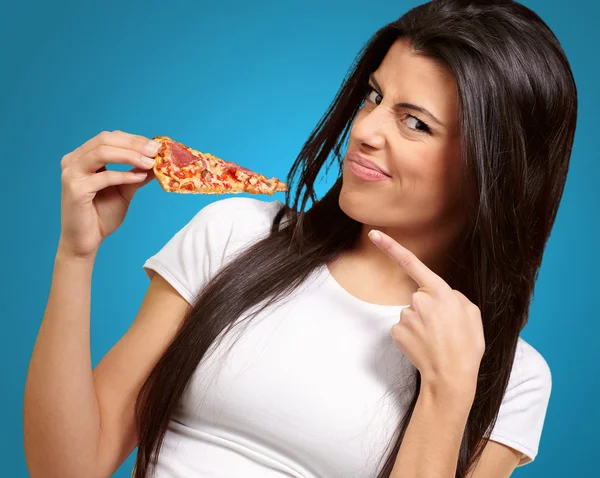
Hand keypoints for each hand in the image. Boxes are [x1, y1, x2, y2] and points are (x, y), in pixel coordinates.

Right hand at [59, 130, 160, 257]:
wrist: (86, 241)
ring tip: (151, 163)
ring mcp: (71, 173)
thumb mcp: (124, 190)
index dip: (134, 139)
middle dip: (134, 144)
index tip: (156, 145)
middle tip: (156, 150)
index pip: (109, 138)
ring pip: (102, 152)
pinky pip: (104, 176)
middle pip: (105, 140)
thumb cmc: (101, 215)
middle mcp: (73, 160)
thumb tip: (158, 162)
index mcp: (82, 157)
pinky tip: (140, 177)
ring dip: (130, 155)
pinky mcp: (75, 189)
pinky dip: (124, 175)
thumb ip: (137, 174)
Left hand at [368, 230, 484, 398]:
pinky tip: (424, 346)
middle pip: (419, 297)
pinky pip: (404, 328)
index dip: (391, 247)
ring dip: (422, 324)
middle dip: (430, 309)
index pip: (411, 263)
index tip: (374, 234)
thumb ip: (455, 297)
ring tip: (438, 340)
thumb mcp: (472, 314)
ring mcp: (405, 316)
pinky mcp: (396, 332)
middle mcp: (419, 300)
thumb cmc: (466, 346)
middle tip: (446, 329)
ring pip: (412, 314)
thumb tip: (442, 295)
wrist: (451, 377)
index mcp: (440, 291)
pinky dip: (412, 336)